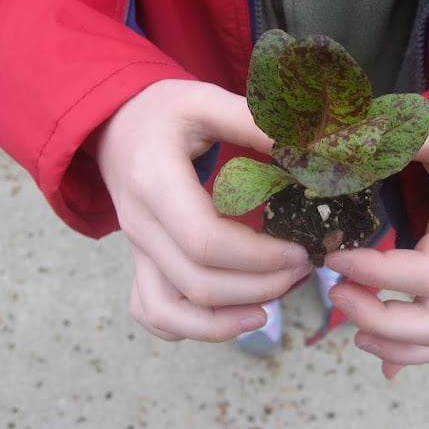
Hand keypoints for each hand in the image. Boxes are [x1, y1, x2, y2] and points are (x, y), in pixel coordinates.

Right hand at [91, 79, 310, 341]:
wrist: (116, 125)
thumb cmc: (164, 112)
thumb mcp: (206, 101)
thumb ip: (254, 122)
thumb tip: (312, 149)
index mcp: (155, 182)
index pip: (205, 240)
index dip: (259, 256)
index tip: (300, 250)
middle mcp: (140, 225)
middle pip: (197, 282)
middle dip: (259, 286)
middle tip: (302, 269)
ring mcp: (137, 249)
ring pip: (170, 310)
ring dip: (226, 320)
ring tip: (271, 307)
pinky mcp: (141, 261)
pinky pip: (153, 311)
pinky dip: (191, 327)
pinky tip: (230, 317)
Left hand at [324, 118, 428, 377]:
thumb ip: (401, 135)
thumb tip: (343, 144)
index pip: (428, 271)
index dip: (376, 274)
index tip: (333, 258)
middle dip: (378, 317)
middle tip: (334, 293)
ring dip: (392, 343)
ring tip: (350, 327)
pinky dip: (410, 353)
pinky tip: (381, 360)